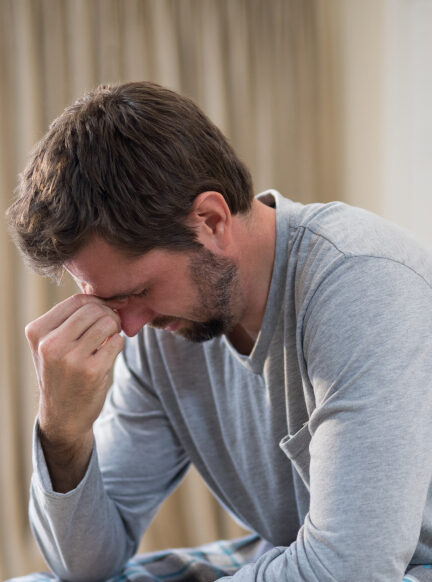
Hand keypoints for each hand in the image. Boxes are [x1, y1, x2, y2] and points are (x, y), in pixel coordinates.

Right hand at [25, 294, 123, 489]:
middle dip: (108, 314)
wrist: (63, 416)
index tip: (107, 309)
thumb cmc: (62, 372)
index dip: (98, 302)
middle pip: (94, 309)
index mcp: (37, 332)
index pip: (77, 301)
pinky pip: (117, 342)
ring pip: (107, 322)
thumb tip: (111, 296)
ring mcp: (71, 358)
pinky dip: (117, 344)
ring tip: (109, 338)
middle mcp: (50, 344)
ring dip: (115, 328)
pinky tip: (108, 355)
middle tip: (110, 327)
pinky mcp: (92, 371)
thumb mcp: (53, 344)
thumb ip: (73, 319)